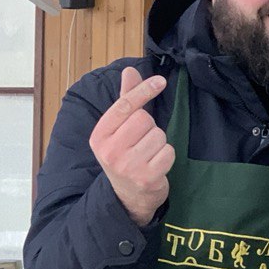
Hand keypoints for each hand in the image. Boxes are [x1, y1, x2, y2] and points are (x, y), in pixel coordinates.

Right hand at [90, 67, 173, 226]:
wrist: (128, 197)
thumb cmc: (125, 155)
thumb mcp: (119, 129)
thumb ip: (125, 99)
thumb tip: (129, 71)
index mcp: (99, 135)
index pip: (124, 105)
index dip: (144, 90)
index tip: (160, 81)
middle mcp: (110, 151)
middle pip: (144, 119)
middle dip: (150, 127)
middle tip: (142, 141)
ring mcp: (127, 166)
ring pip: (159, 135)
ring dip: (159, 143)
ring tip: (148, 155)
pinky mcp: (146, 178)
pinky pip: (168, 152)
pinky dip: (167, 156)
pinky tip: (156, 165)